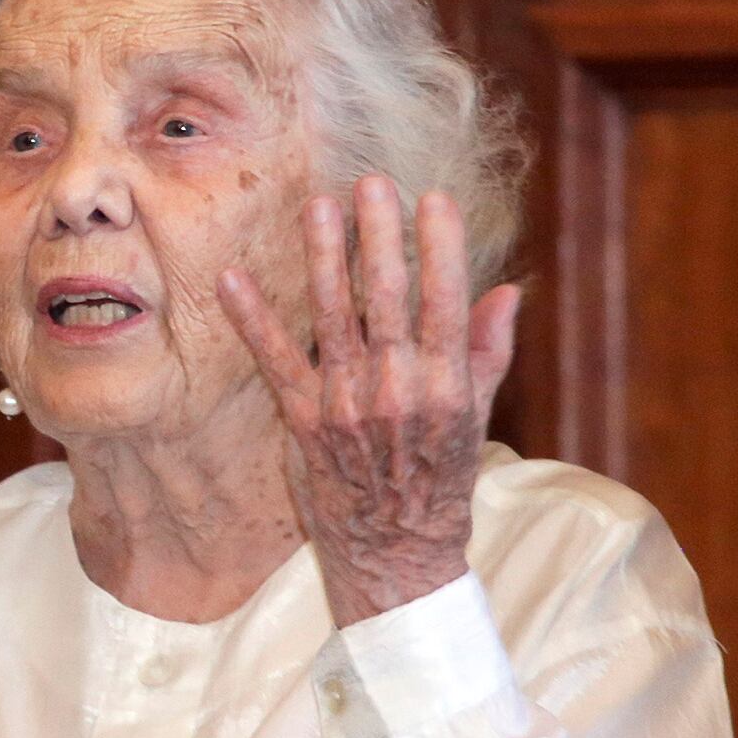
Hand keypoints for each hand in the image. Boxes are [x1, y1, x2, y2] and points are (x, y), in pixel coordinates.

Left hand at [218, 176, 520, 627]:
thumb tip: (508, 291)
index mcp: (447, 387)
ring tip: (318, 204)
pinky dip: (252, 318)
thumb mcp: (476, 418)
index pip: (445, 302)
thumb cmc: (439, 481)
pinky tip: (230, 277)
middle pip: (387, 299)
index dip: (439, 248)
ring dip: (323, 257)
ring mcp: (347, 405)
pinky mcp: (305, 420)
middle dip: (379, 237)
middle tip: (372, 183)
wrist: (396, 555)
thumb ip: (487, 352)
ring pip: (333, 317)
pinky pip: (275, 360)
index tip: (434, 198)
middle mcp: (398, 391)